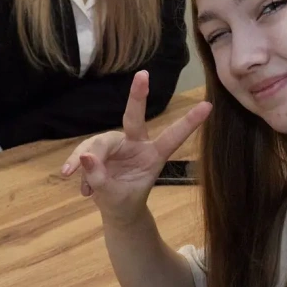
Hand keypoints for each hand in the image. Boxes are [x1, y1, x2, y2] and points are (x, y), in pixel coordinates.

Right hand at [60, 71, 211, 226]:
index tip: (208, 106)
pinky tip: (81, 187)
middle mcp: (137, 144)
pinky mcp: (100, 148)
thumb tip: (85, 157)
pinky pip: (84, 152)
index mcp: (153, 156)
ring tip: (86, 188)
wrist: (117, 210)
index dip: (189, 123)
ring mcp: (118, 144)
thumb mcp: (115, 199)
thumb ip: (101, 180)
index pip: (172, 138)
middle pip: (134, 118)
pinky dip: (77, 167)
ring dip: (87, 162)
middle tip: (143, 75)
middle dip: (138, 96)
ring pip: (98, 142)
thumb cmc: (124, 202)